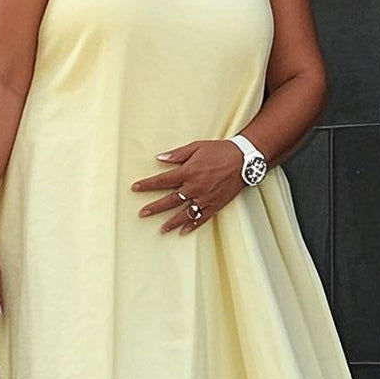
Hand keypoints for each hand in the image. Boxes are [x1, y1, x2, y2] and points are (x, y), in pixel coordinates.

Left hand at [130, 139, 246, 233]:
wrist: (244, 160)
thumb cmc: (220, 151)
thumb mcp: (197, 147)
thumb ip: (177, 155)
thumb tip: (160, 158)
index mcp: (188, 172)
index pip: (162, 180)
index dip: (147, 185)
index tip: (135, 188)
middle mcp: (195, 187)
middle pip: (170, 200)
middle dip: (154, 207)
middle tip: (142, 214)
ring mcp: (205, 198)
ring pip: (184, 213)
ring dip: (171, 222)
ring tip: (161, 229)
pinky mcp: (215, 204)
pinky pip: (201, 218)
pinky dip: (192, 225)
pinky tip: (183, 231)